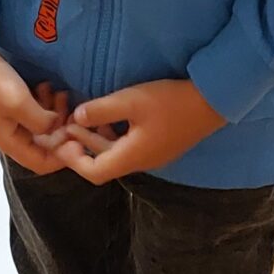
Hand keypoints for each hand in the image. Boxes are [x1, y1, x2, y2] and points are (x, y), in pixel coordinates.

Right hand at [0, 24, 72, 173]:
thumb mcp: (21, 105)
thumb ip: (43, 123)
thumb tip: (58, 127)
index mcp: (12, 143)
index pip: (43, 164)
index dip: (64, 156)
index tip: (78, 136)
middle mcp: (14, 135)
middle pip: (47, 145)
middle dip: (63, 130)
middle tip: (72, 110)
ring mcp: (15, 120)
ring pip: (45, 127)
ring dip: (57, 113)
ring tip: (60, 93)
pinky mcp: (17, 105)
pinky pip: (39, 111)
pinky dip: (47, 103)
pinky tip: (47, 87)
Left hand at [54, 79, 224, 183]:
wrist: (212, 101)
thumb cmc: (169, 101)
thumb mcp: (131, 100)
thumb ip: (101, 111)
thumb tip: (77, 117)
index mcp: (131, 157)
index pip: (94, 172)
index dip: (73, 160)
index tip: (61, 142)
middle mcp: (141, 161)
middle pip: (103, 164)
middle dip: (81, 148)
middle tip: (64, 128)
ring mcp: (152, 154)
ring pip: (116, 154)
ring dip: (96, 140)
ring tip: (81, 119)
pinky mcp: (160, 144)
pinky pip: (128, 147)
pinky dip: (112, 136)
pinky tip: (108, 117)